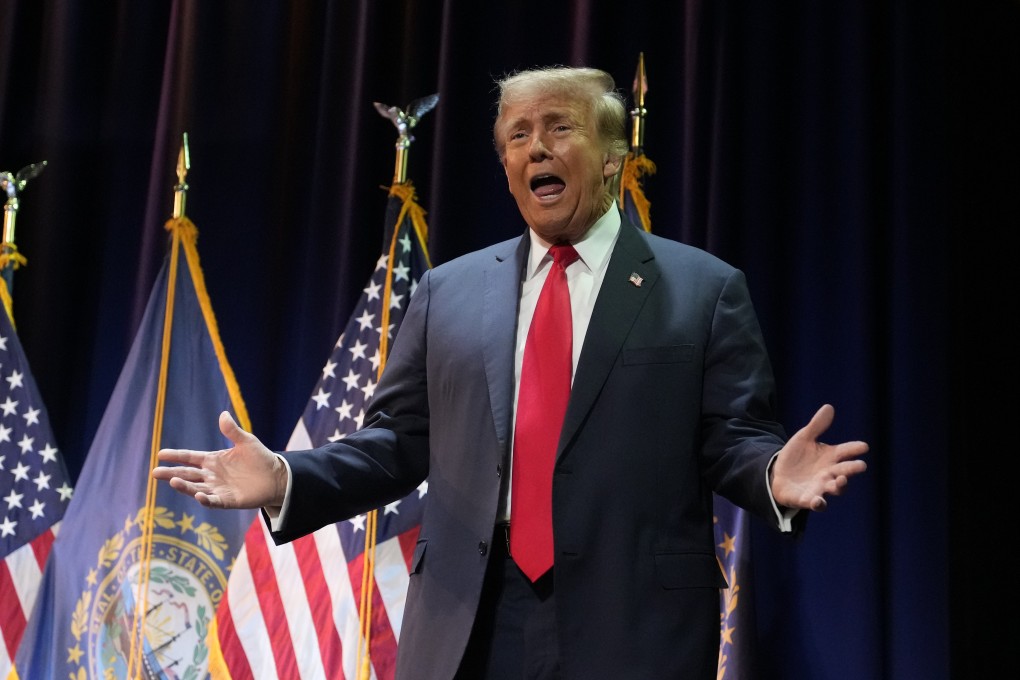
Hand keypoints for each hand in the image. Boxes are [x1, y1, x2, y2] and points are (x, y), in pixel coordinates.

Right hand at [151, 411, 287, 509]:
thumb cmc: (260, 458)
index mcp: (213, 460)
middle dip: (171, 473)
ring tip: (172, 481)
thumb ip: (232, 431)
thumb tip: (223, 414)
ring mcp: (218, 489)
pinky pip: (214, 501)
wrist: (276, 477)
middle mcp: (212, 475)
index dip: (176, 456)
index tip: (160, 454)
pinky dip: (206, 499)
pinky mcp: (228, 500)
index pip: (190, 458)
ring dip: (184, 486)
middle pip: (187, 474)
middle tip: (155, 472)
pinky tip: (198, 495)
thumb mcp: (246, 441)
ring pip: (196, 488)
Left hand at [770, 404, 867, 510]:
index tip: (863, 446)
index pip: (845, 451)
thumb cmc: (796, 457)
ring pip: (835, 489)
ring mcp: (820, 487)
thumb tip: (829, 407)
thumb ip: (816, 425)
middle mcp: (829, 473)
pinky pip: (816, 504)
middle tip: (861, 465)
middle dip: (852, 469)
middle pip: (845, 471)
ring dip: (840, 486)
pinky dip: (818, 503)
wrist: (778, 475)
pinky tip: (818, 501)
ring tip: (840, 480)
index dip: (855, 449)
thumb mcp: (803, 438)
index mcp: (830, 457)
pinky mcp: (808, 499)